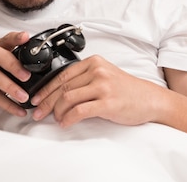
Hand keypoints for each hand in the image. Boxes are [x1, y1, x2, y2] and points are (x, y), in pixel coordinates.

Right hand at [0, 31, 31, 116]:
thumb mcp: (4, 63)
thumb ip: (18, 59)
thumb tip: (42, 62)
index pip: (6, 39)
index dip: (16, 37)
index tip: (26, 37)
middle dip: (13, 65)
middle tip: (27, 76)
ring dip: (12, 88)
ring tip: (24, 97)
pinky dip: (9, 105)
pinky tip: (20, 110)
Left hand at [31, 55, 162, 126]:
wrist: (149, 98)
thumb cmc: (126, 89)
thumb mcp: (104, 75)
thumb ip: (84, 79)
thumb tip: (58, 93)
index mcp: (93, 62)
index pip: (62, 75)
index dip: (45, 89)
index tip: (37, 98)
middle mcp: (97, 71)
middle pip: (62, 88)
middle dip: (46, 102)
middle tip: (38, 112)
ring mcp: (103, 86)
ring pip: (68, 99)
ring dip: (56, 112)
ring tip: (55, 119)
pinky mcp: (107, 102)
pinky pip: (79, 111)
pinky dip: (68, 119)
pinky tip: (65, 123)